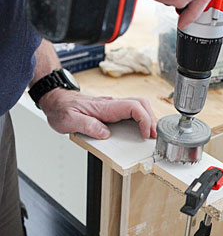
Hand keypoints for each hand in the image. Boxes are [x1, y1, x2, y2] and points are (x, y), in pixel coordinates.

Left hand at [40, 90, 157, 139]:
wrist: (56, 100)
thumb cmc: (61, 109)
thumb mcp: (69, 120)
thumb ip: (88, 126)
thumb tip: (105, 133)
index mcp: (105, 107)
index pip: (133, 107)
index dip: (144, 120)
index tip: (145, 133)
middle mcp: (112, 104)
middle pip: (141, 104)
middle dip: (151, 119)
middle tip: (153, 135)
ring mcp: (113, 106)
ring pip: (139, 106)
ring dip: (148, 118)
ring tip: (150, 133)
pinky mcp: (112, 110)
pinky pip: (133, 111)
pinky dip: (141, 119)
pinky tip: (141, 129)